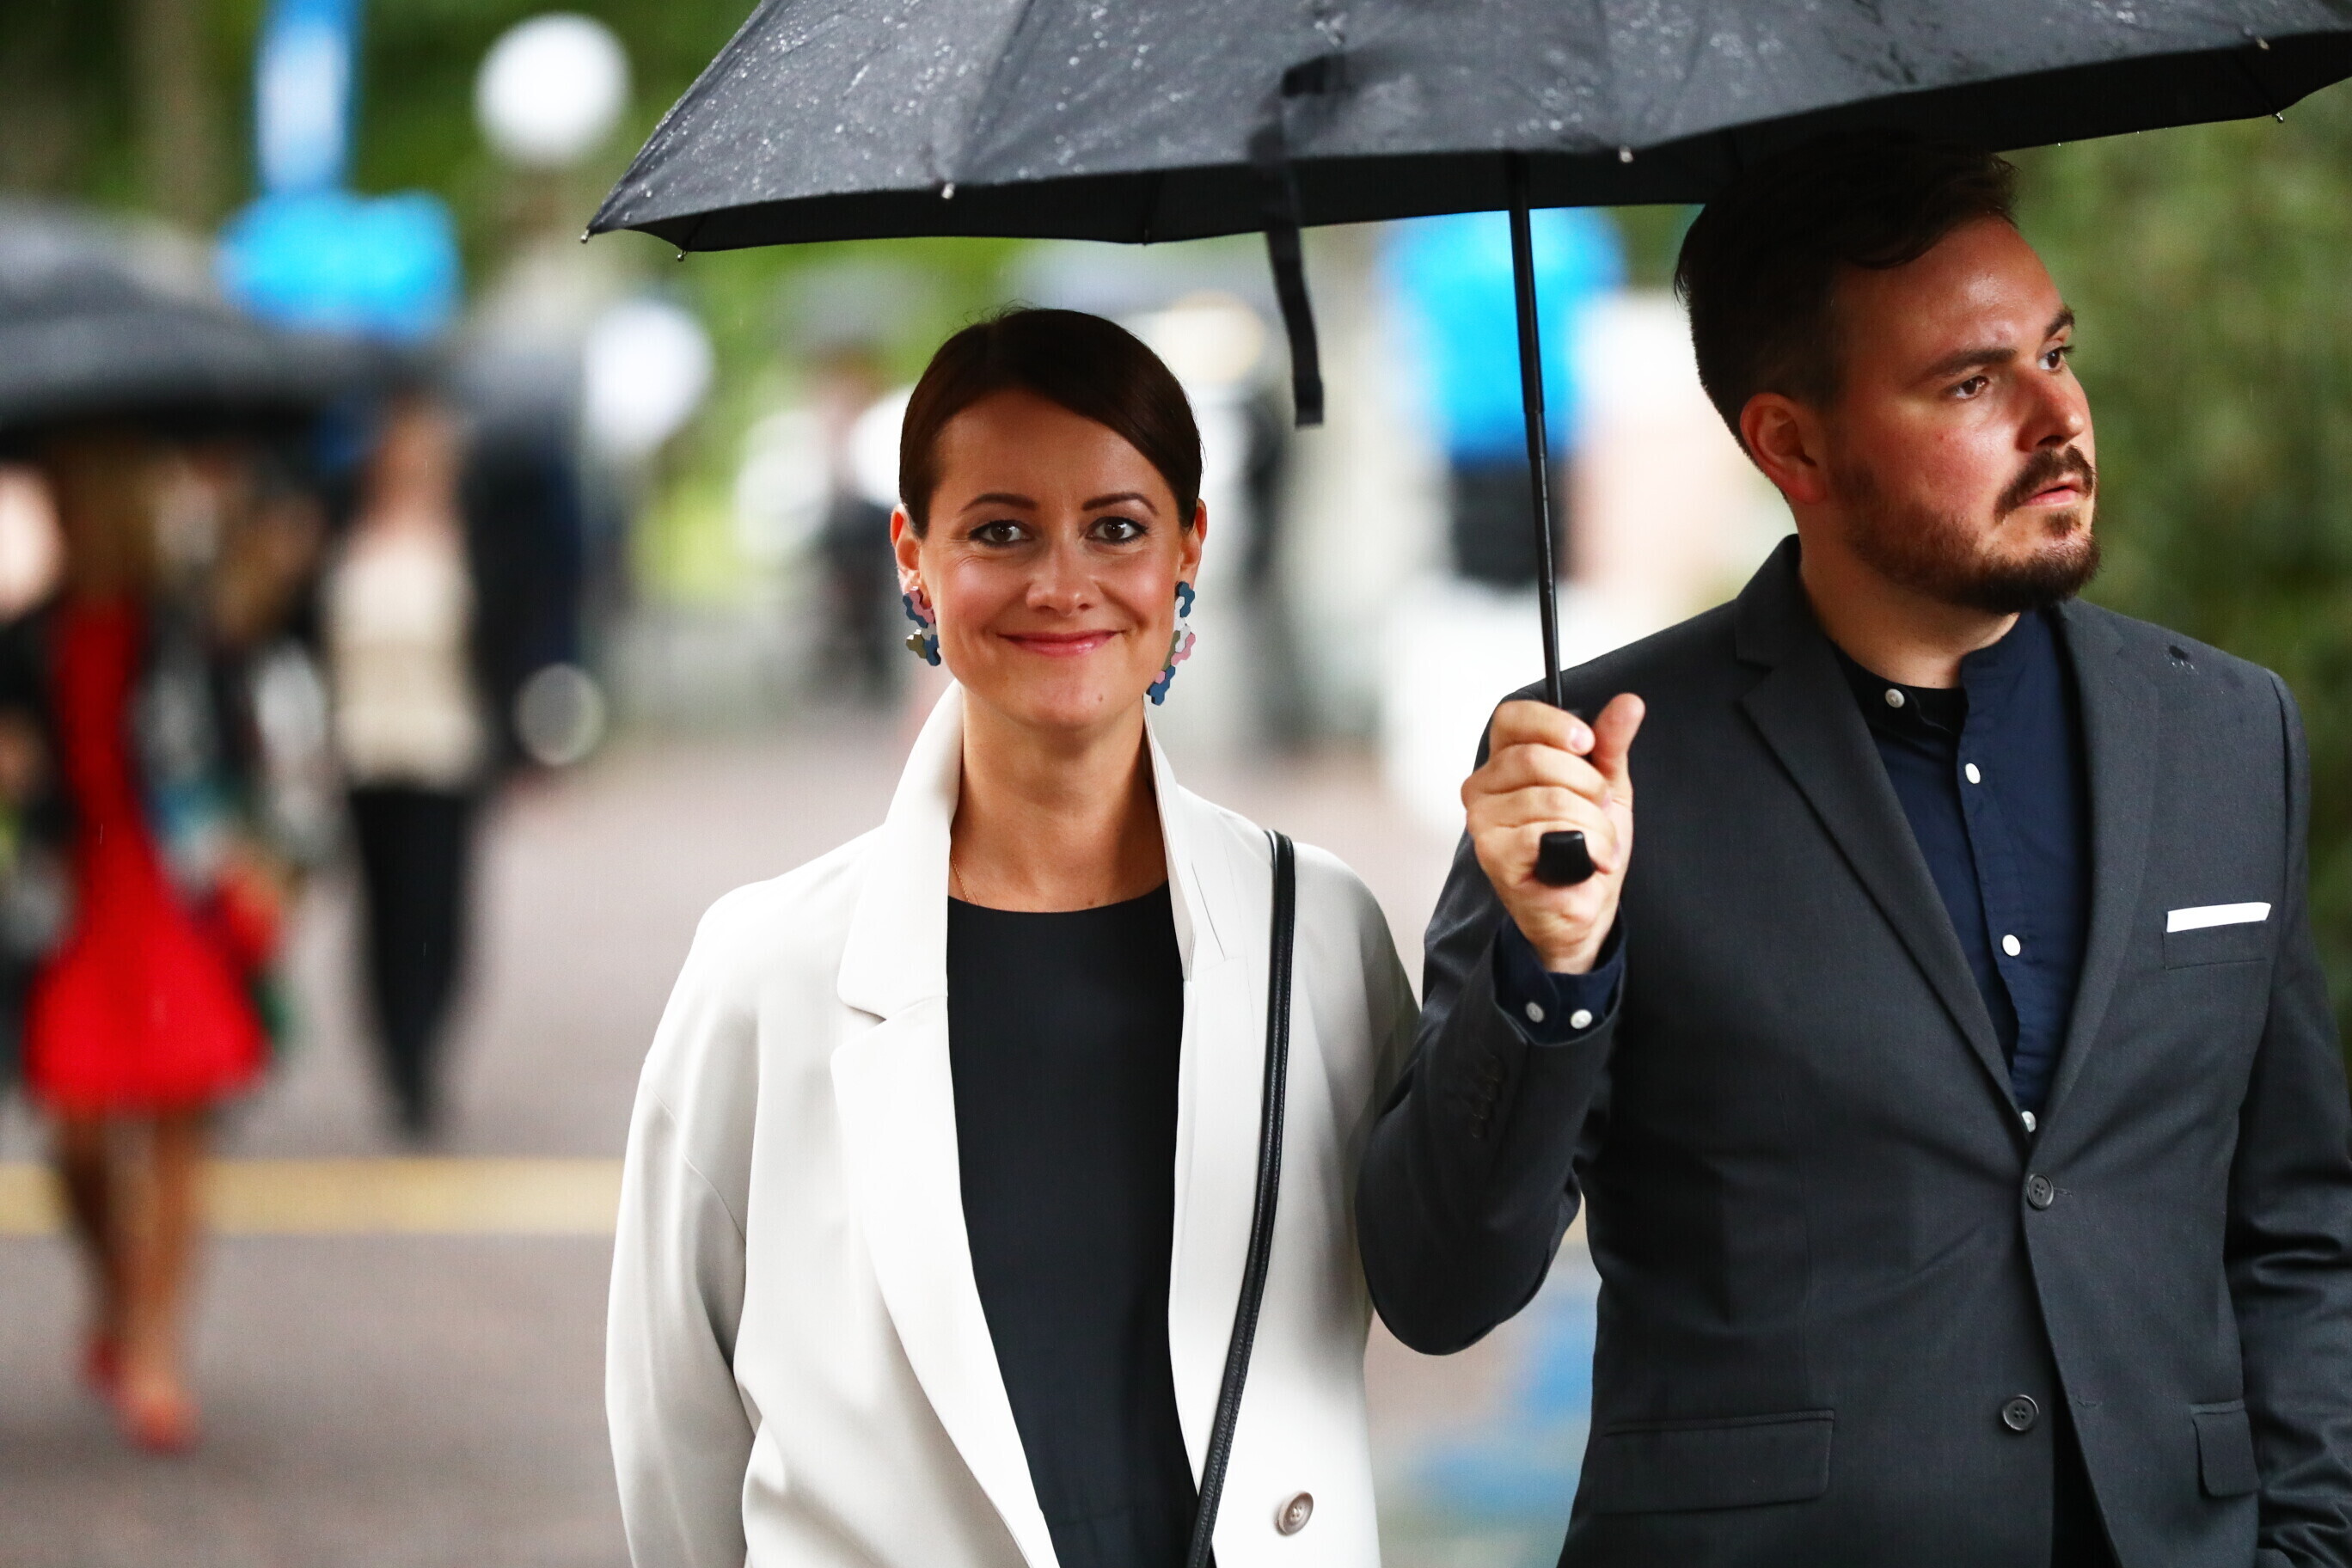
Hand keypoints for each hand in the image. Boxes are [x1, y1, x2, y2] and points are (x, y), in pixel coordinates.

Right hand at [1463, 692, 1643, 973]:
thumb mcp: (1606, 785)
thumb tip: (1629, 704)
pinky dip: (1583, 847)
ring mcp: (1482, 821)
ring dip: (1593, 824)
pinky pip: (1544, 832)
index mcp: (1505, 761)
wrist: (1586, 905)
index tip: (1587, 741)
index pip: (1512, 718)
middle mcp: (1483, 787)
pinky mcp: (1492, 853)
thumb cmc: (1585, 847)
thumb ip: (1610, 743)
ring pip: (1549, 798)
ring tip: (1597, 843)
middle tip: (1599, 808)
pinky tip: (1587, 860)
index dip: (1553, 723)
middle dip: (1587, 785)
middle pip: (1536, 757)